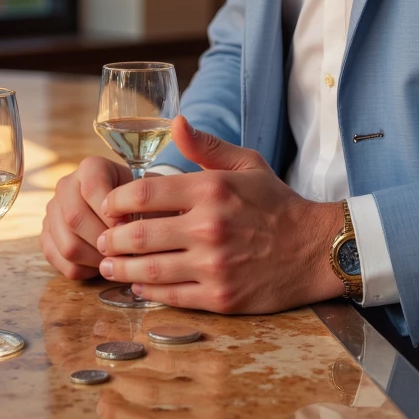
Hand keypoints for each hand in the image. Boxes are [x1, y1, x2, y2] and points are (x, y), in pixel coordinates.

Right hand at [40, 155, 133, 278]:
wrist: (127, 207)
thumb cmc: (140, 201)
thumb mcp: (145, 194)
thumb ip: (140, 206)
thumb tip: (129, 230)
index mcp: (90, 167)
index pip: (92, 188)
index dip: (110, 213)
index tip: (128, 227)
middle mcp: (66, 185)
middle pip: (74, 218)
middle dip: (103, 240)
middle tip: (125, 251)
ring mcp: (53, 212)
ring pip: (68, 245)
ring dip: (96, 259)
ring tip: (117, 260)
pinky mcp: (47, 237)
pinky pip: (62, 262)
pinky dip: (85, 270)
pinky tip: (103, 264)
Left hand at [95, 117, 344, 313]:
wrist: (315, 249)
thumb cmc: (277, 204)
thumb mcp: (247, 164)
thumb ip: (206, 145)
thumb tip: (175, 122)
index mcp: (212, 190)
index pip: (143, 193)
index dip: (116, 200)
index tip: (110, 206)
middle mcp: (209, 227)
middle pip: (138, 235)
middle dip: (111, 238)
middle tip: (103, 239)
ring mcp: (214, 265)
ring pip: (147, 269)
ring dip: (120, 267)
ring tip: (109, 264)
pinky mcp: (219, 296)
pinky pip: (169, 296)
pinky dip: (145, 290)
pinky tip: (137, 283)